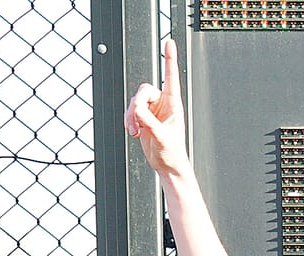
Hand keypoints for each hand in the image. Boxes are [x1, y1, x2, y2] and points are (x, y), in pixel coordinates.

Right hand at [125, 36, 187, 176]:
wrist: (167, 165)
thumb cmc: (172, 153)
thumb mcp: (161, 137)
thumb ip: (148, 122)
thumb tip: (137, 110)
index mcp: (174, 104)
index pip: (171, 77)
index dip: (170, 59)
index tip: (169, 41)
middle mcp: (163, 104)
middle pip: (144, 90)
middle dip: (137, 106)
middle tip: (138, 122)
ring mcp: (153, 109)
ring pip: (134, 101)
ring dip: (131, 117)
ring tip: (137, 132)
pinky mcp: (144, 117)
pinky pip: (130, 111)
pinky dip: (129, 121)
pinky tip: (135, 132)